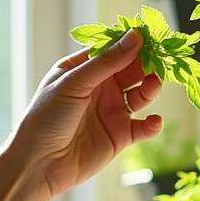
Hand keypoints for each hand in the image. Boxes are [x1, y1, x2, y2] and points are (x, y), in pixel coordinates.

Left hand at [13, 30, 162, 196]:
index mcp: (84, 69)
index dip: (133, 43)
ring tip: (153, 85)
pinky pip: (143, 127)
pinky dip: (153, 124)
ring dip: (151, 88)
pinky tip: (153, 121)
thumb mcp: (74, 83)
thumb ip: (107, 61)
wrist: (38, 164)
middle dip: (148, 64)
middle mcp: (100, 88)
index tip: (151, 37)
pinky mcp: (120, 136)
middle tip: (162, 60)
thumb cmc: (46, 118)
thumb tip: (136, 36)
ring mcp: (111, 111)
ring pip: (141, 94)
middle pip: (132, 70)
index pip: (114, 50)